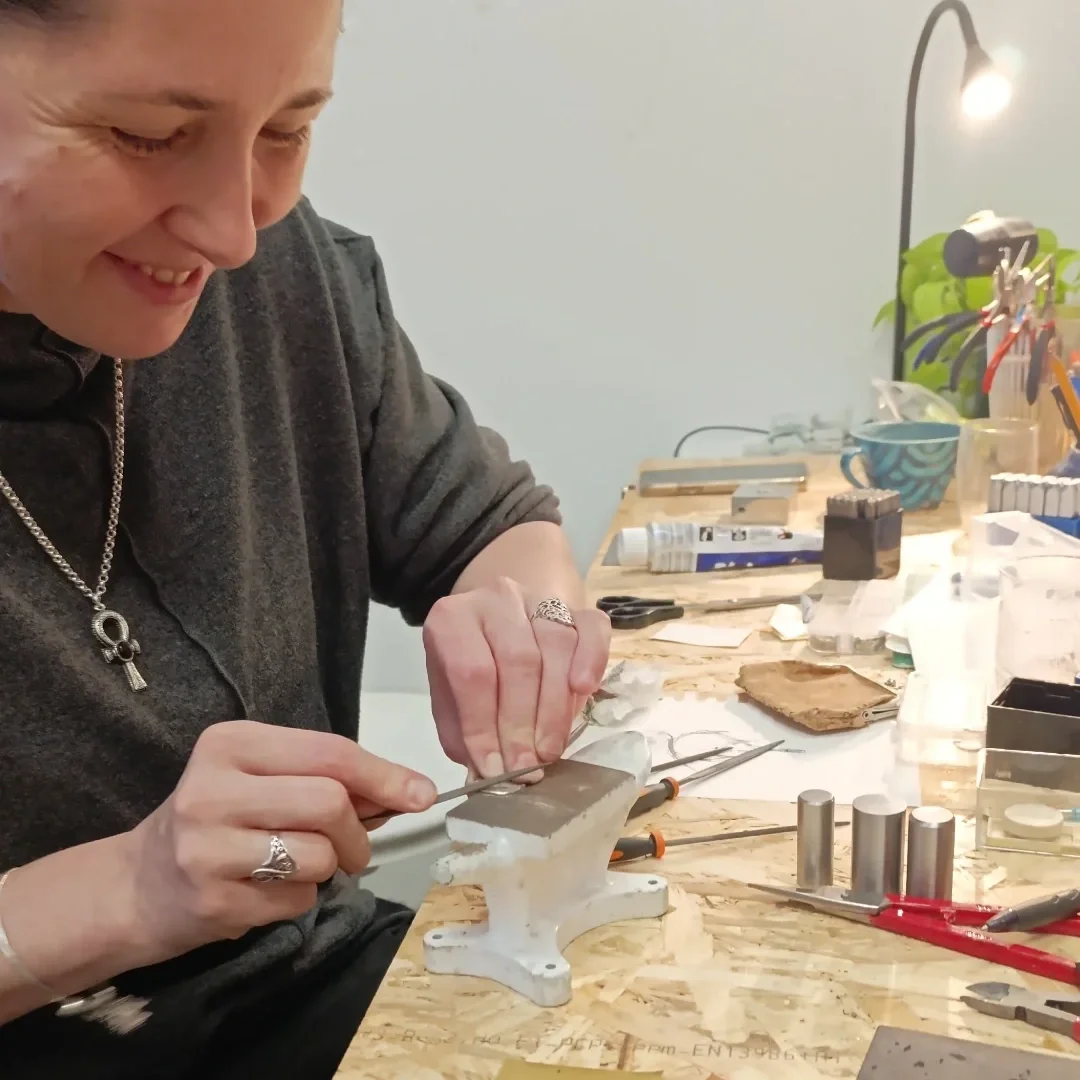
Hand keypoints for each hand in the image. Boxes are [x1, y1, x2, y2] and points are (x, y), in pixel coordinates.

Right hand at [122, 721, 435, 958]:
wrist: (138, 885)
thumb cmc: (218, 820)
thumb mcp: (264, 779)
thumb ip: (330, 778)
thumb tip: (411, 790)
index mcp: (230, 743)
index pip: (329, 752)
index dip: (384, 775)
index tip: (421, 794)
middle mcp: (212, 788)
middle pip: (330, 802)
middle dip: (357, 831)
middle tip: (353, 848)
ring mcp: (207, 847)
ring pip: (319, 854)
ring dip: (329, 868)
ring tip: (298, 867)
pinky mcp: (211, 900)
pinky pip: (297, 899)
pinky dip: (301, 898)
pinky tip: (266, 891)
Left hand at [422, 577, 611, 778]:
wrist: (498, 620)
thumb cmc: (471, 667)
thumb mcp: (451, 700)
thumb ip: (464, 734)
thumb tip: (486, 775)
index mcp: (452, 619)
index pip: (471, 672)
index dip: (483, 725)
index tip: (494, 769)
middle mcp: (495, 598)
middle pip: (518, 660)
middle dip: (522, 723)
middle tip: (526, 766)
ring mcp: (537, 597)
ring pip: (556, 645)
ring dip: (555, 708)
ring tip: (549, 749)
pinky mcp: (575, 606)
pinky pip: (592, 627)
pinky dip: (592, 659)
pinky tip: (584, 690)